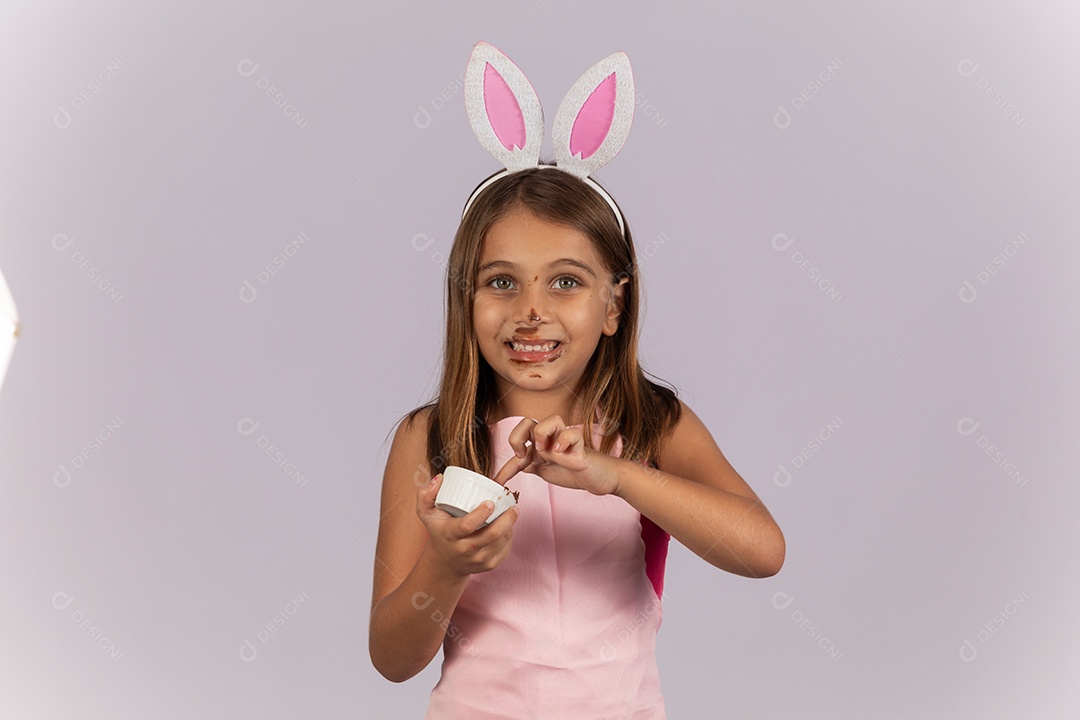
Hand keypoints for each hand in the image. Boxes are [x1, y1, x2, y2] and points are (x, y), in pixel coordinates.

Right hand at [416, 473, 518, 577]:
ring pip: (501, 541)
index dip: (481, 513)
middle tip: (513, 506)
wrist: (445, 563)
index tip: (491, 502)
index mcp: (450, 534)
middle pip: (492, 534)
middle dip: (507, 519)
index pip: (466, 525)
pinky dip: (509, 536)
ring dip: (510, 526)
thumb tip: (440, 478)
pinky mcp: (488, 566)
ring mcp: (478, 560)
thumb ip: (426, 494)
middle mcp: (464, 550)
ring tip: (511, 513)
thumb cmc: (439, 531)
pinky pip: (505, 549)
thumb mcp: (426, 513)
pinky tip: (507, 527)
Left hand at [490, 416, 618, 495]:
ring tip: (545, 452)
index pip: (518, 445)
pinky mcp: (581, 448)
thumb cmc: (575, 472)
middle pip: (528, 421)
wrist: (602, 478)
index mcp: (542, 444)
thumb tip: (517, 464)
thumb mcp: (546, 471)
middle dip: (518, 437)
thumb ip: (532, 465)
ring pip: (551, 420)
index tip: (497, 483)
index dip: (505, 467)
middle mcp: (552, 439)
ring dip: (542, 434)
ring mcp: (566, 442)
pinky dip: (565, 440)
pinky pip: (573, 433)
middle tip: (523, 456)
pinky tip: (562, 452)